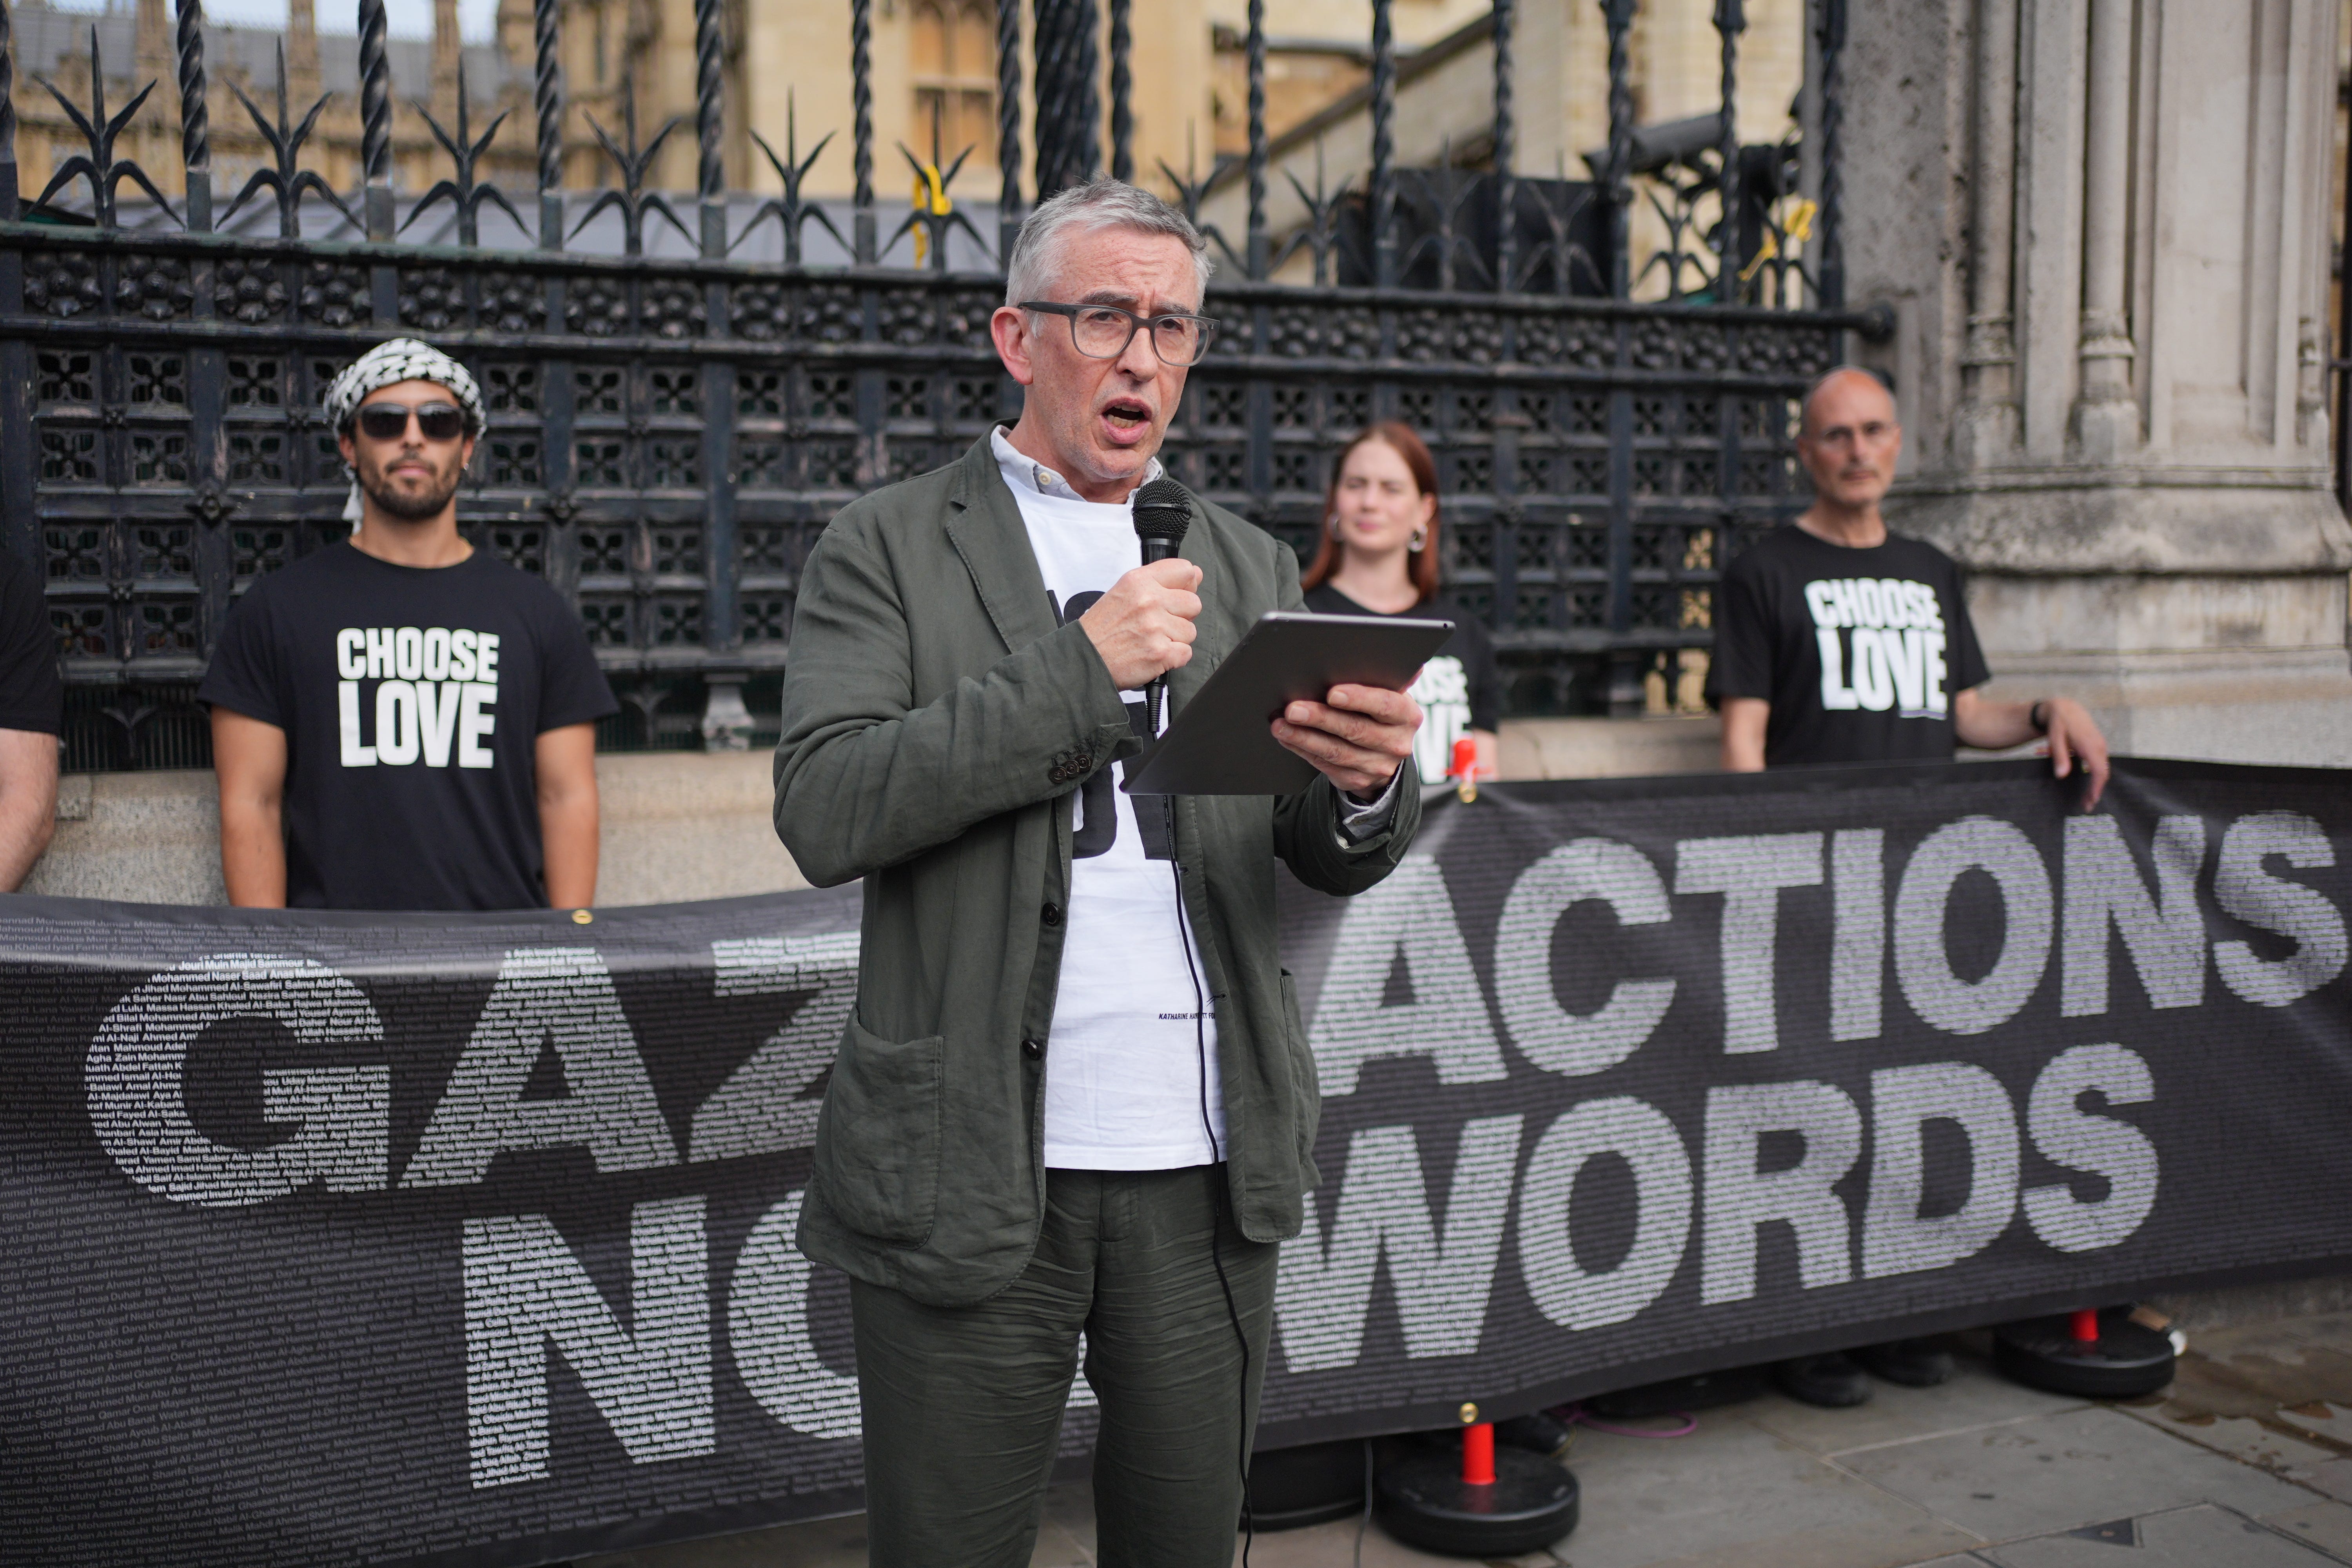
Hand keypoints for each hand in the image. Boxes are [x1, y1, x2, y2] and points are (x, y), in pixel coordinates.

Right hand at [1079, 558, 1201, 689]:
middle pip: (1193, 603)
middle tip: (1158, 624)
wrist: (1084, 659)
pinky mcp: (1161, 653)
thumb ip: (1160, 581)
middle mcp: (1148, 601)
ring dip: (1176, 639)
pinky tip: (1153, 654)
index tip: (1177, 595)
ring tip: (1151, 640)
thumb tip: (1196, 574)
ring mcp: (1155, 627)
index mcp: (1139, 581)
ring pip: (1191, 631)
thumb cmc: (1102, 629)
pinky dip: (1173, 658)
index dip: (1187, 586)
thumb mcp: (1124, 592)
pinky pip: (1186, 653)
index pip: (1185, 571)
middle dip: (1181, 616)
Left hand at [1272, 684, 1421, 797]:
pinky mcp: (1357, 779)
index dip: (1359, 699)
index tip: (1332, 693)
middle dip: (1321, 718)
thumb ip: (1382, 677)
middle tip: (1293, 709)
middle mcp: (1396, 743)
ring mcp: (1378, 765)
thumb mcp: (1387, 693)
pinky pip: (1326, 765)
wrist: (1384, 752)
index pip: (1385, 705)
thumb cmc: (1378, 711)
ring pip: (1336, 751)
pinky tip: (1287, 737)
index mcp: (1407, 715)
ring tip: (1281, 725)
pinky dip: (1303, 750)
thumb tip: (1383, 653)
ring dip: (1304, 737)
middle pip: (1355, 730)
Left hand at [2041, 696, 2110, 809]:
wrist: (2065, 708)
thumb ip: (2060, 757)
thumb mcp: (2055, 739)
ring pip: (2102, 769)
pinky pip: (2099, 763)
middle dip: (2096, 790)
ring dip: (2096, 784)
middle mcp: (2099, 746)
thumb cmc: (2059, 724)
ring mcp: (2100, 745)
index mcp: (2090, 746)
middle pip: (2102, 773)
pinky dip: (2095, 775)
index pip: (2099, 771)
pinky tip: (2088, 784)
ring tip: (2087, 798)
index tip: (2091, 800)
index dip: (2097, 787)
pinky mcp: (2097, 746)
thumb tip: (2061, 775)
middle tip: (2087, 805)